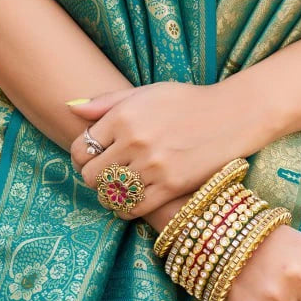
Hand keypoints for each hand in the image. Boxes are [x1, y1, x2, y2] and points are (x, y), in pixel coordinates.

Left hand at [66, 80, 258, 220]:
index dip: (81, 154)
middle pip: (90, 174)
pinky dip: (126, 207)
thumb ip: (106, 101)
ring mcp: (152, 166)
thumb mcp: (146, 91)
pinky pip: (132, 208)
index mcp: (124, 115)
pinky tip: (133, 197)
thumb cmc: (186, 101)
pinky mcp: (169, 187)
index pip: (81, 146)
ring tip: (120, 184)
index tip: (91, 155)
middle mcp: (135, 141)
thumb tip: (70, 108)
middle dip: (93, 175)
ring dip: (110, 192)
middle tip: (105, 171)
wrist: (230, 116)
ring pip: (109, 194)